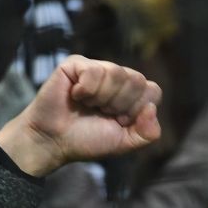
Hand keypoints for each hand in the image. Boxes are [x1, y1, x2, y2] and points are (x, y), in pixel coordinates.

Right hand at [0, 56, 161, 176]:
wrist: (53, 141)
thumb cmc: (87, 140)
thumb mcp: (125, 143)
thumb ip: (148, 133)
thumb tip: (152, 108)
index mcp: (131, 95)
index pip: (153, 92)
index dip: (137, 111)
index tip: (119, 122)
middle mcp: (117, 78)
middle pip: (138, 81)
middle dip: (120, 105)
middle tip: (101, 113)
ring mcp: (97, 68)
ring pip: (117, 73)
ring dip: (102, 98)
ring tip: (87, 105)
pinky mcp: (76, 64)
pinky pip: (94, 71)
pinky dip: (86, 90)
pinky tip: (75, 96)